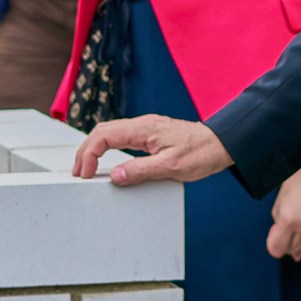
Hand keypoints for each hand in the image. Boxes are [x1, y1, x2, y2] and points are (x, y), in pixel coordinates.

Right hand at [72, 114, 232, 183]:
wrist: (221, 144)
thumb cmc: (201, 153)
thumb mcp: (171, 167)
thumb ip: (141, 171)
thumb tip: (115, 176)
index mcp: (144, 129)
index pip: (104, 136)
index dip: (88, 154)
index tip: (85, 174)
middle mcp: (143, 125)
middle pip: (101, 131)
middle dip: (85, 151)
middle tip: (79, 174)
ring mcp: (147, 128)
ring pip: (110, 132)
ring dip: (94, 149)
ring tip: (87, 169)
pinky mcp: (151, 134)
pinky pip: (121, 137)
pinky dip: (106, 148)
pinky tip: (106, 160)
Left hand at [267, 158, 300, 260]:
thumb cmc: (297, 178)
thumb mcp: (279, 203)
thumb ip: (278, 226)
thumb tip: (289, 250)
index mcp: (288, 220)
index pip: (277, 249)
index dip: (274, 244)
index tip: (275, 236)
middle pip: (292, 249)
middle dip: (287, 240)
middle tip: (288, 223)